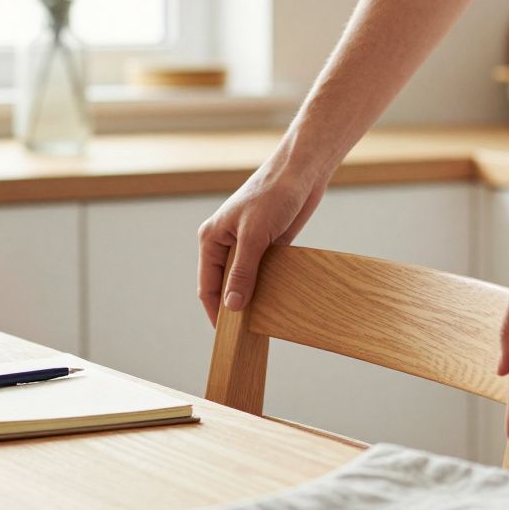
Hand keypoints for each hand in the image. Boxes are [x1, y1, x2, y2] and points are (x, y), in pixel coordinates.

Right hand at [198, 161, 326, 325]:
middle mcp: (225, 243)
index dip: (215, 311)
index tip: (227, 336)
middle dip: (234, 307)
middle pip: (225, 285)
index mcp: (211, 238)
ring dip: (252, 297)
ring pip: (245, 280)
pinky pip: (263, 272)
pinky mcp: (268, 245)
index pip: (207, 285)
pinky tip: (277, 301)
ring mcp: (247, 245)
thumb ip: (243, 272)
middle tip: (247, 334)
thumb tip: (233, 306)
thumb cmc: (273, 195)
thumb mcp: (255, 236)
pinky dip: (268, 285)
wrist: (301, 173)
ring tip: (262, 321)